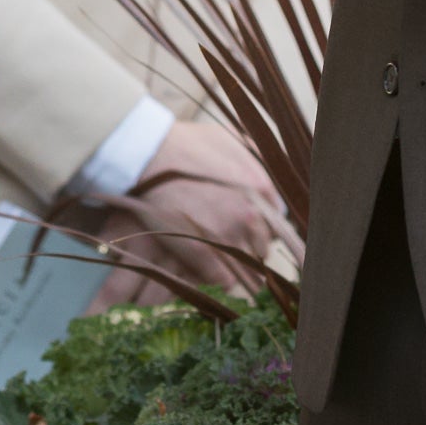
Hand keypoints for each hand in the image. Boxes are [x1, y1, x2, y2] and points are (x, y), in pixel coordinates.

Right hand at [89, 120, 294, 310]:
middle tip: (241, 258)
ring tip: (233, 279)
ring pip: (246, 269)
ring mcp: (227, 236)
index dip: (262, 233)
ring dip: (240, 273)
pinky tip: (214, 280)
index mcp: (262, 190)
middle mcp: (251, 216)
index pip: (275, 226)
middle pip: (262, 250)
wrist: (150, 154)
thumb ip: (255, 161)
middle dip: (252, 253)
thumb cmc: (187, 144)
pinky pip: (222, 281)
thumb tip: (265, 178)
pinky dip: (219, 282)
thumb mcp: (232, 142)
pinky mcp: (202, 254)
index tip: (253, 238)